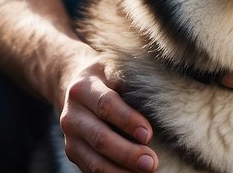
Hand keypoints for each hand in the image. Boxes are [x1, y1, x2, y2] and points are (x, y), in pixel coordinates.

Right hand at [58, 55, 157, 171]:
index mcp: (83, 88)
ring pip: (94, 161)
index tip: (148, 134)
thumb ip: (131, 83)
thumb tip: (162, 103)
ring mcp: (70, 138)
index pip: (106, 105)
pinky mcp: (74, 154)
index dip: (127, 121)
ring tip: (146, 172)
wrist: (75, 88)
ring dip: (121, 171)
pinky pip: (93, 172)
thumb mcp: (115, 69)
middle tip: (151, 162)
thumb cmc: (107, 78)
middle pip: (100, 138)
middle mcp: (72, 115)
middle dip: (127, 153)